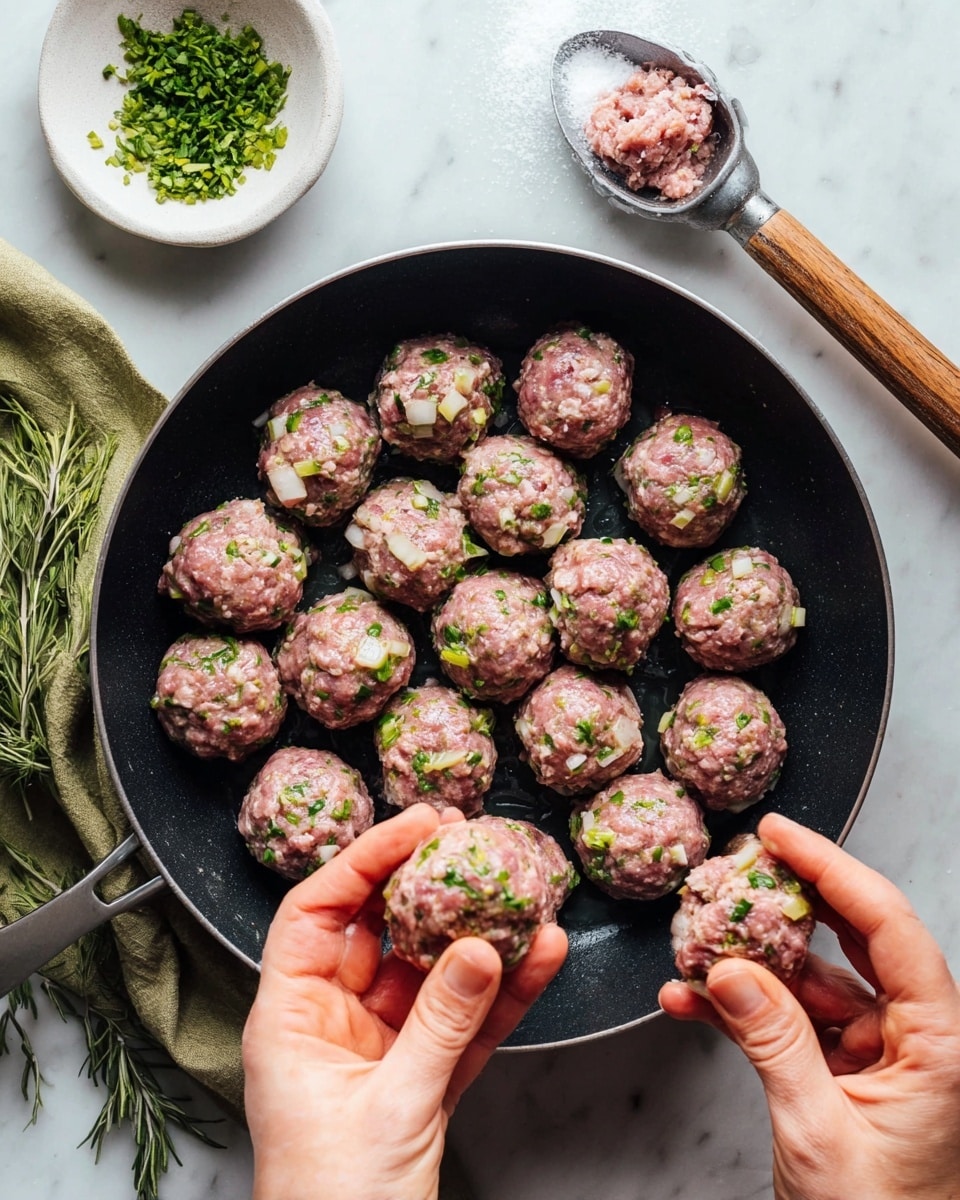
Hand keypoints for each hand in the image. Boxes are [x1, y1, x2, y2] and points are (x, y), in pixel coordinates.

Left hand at [242, 804, 567, 1199]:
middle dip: (423, 883)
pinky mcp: (422, 1078)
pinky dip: (501, 994)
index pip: (318, 912)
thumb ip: (441, 1025)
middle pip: (377, 931)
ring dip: (475, 938)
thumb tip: (478, 950)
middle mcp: (331, 1023)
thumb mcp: (392, 1106)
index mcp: (289, 1019)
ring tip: (515, 891)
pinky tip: (537, 959)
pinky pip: (464, 1022)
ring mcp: (380, 1049)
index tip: (415, 826)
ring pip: (430, 973)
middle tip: (464, 838)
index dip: (364, 860)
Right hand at [660, 813, 959, 1199]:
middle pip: (853, 939)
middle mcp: (916, 1039)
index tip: (782, 836)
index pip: (889, 926)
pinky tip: (694, 998)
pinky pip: (789, 1023)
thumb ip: (773, 1042)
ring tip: (695, 945)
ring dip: (750, 964)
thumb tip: (731, 970)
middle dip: (790, 901)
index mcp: (940, 1044)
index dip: (834, 869)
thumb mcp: (820, 1132)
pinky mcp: (841, 1075)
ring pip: (811, 980)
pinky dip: (740, 1010)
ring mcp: (877, 1055)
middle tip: (741, 866)